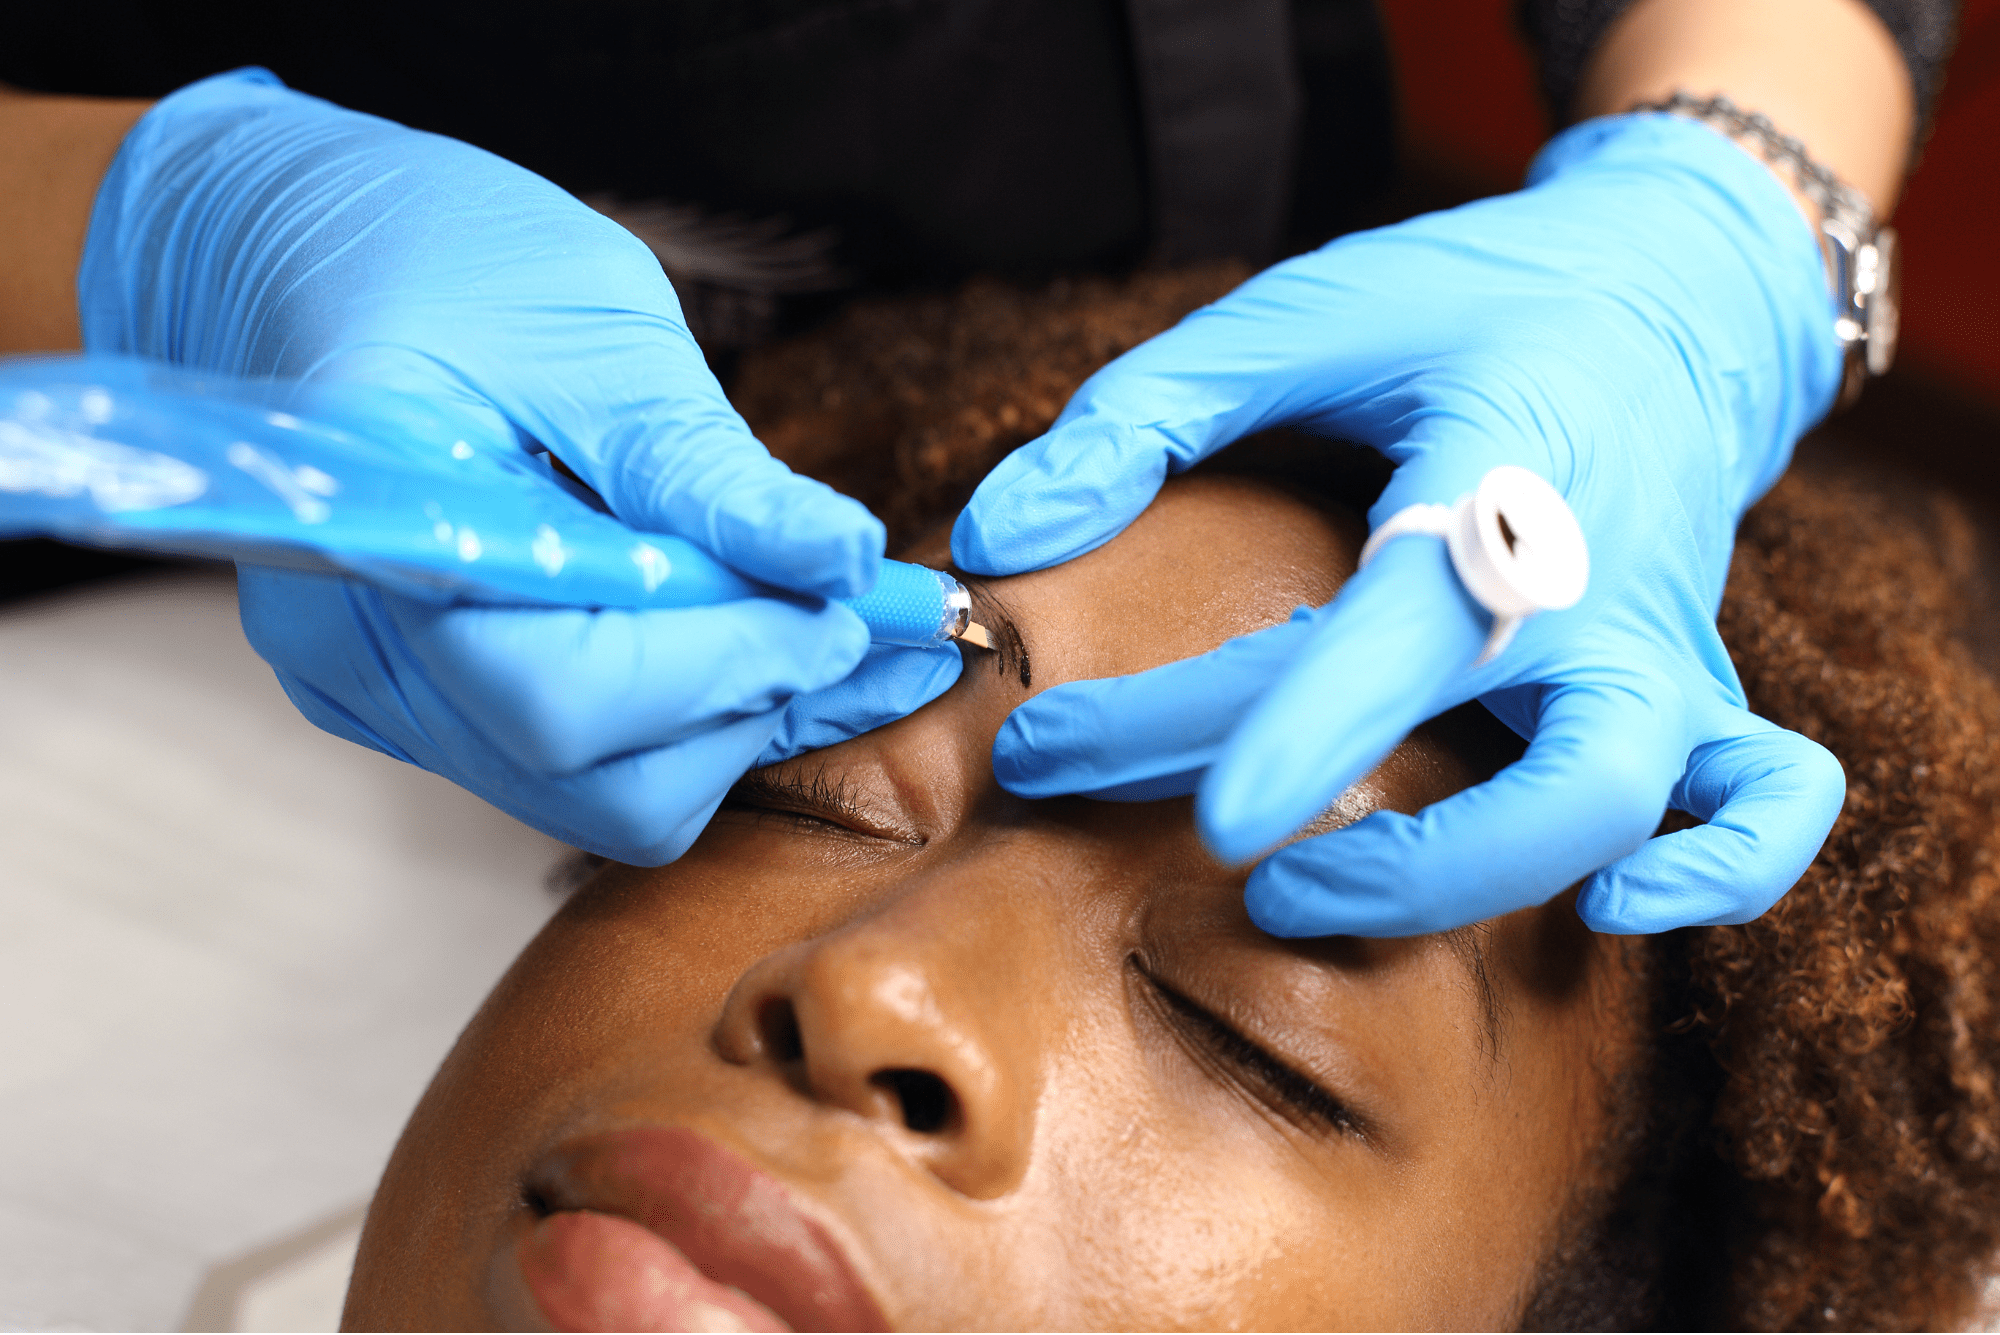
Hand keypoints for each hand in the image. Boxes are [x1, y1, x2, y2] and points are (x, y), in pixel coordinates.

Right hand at [80, 68, 954, 861]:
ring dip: (729, 720)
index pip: (568, 692)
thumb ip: (705, 466)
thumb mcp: (589, 322)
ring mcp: (383, 693)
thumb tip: (846, 561)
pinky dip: (683, 714)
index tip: (851, 605)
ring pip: (591, 791)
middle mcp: (361, 657)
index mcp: (381, 536)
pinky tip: (754, 636)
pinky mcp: (422, 700)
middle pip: (587, 777)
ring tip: (818, 624)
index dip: (733, 662)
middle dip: (745, 704)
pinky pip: (571, 759)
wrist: (277, 251)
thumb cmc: (423, 252)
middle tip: (854, 621)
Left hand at [954, 113, 1847, 934]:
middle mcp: (1600, 591)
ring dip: (1484, 882)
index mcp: (1500, 483)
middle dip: (1385, 858)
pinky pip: (1765, 801)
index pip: (1393, 633)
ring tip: (1305, 900)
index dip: (1270, 724)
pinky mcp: (1696, 682)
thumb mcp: (1304, 314)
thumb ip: (1144, 415)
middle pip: (1548, 781)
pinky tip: (1613, 906)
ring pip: (1632, 811)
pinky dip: (1720, 872)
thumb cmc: (1468, 302)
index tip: (1086, 761)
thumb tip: (998, 536)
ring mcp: (1664, 648)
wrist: (1664, 281)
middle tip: (1214, 854)